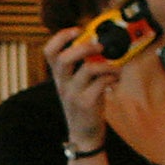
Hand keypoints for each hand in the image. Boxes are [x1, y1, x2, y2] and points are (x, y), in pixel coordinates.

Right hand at [42, 26, 121, 150]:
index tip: (78, 30)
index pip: (49, 51)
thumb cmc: (84, 104)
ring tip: (115, 65)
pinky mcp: (86, 103)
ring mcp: (73, 94)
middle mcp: (62, 84)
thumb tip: (100, 43)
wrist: (84, 134)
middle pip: (64, 58)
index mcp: (59, 76)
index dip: (61, 37)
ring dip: (106, 63)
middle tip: (100, 46)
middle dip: (85, 46)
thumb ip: (82, 65)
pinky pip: (101, 82)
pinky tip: (115, 79)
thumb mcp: (76, 84)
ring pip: (88, 69)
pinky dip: (112, 76)